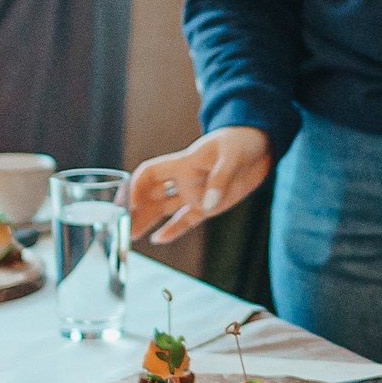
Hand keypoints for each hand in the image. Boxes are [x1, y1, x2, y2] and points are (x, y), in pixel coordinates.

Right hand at [126, 126, 273, 243]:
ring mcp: (195, 194)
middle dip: (135, 209)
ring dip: (147, 221)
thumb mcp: (232, 156)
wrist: (262, 147)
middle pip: (152, 195)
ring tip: (130, 236)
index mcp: (184, 163)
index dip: (135, 186)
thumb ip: (220, 179)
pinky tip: (158, 240)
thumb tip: (206, 204)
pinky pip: (186, 220)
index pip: (150, 173)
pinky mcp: (209, 206)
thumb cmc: (243, 142)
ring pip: (164, 210)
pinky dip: (173, 229)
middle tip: (119, 226)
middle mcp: (185, 180)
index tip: (125, 203)